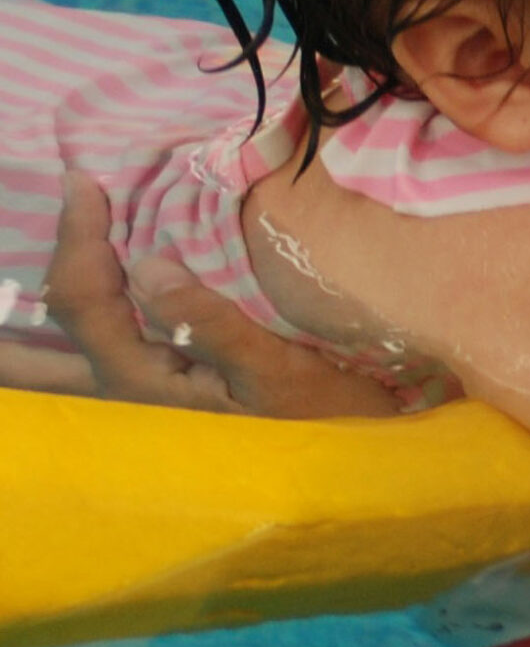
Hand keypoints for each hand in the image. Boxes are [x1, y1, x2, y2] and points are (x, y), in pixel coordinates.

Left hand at [32, 172, 398, 416]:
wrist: (351, 465)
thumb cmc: (320, 418)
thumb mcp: (276, 373)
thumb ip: (211, 324)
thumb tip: (149, 264)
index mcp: (140, 380)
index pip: (82, 299)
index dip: (79, 237)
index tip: (88, 182)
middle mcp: (127, 384)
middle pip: (65, 314)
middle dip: (61, 267)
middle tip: (78, 203)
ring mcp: (144, 385)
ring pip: (82, 327)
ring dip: (79, 282)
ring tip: (89, 235)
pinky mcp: (170, 381)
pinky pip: (117, 329)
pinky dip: (109, 294)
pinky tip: (127, 274)